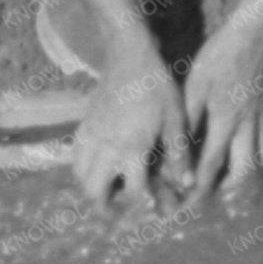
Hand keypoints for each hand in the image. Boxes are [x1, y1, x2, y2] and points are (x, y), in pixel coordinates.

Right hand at [70, 51, 184, 211]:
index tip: (154, 206)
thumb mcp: (175, 119)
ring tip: (109, 187)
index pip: (133, 190)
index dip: (145, 204)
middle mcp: (106, 146)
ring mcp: (91, 135)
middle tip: (120, 208)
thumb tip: (187, 183)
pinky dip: (83, 168)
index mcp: (132, 147)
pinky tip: (98, 164)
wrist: (129, 55)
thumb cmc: (157, 86)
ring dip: (92, 187)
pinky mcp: (84, 124)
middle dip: (106, 205)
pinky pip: (75, 156)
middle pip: (94, 191)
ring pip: (80, 176)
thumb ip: (180, 153)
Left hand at [183, 23, 262, 206]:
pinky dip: (258, 156)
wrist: (252, 33)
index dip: (198, 188)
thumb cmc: (219, 57)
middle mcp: (246, 126)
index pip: (212, 165)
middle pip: (243, 171)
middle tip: (210, 199)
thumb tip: (178, 151)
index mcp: (226, 122)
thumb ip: (188, 121)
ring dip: (244, 177)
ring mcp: (259, 118)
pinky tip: (249, 159)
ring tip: (228, 188)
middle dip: (227, 191)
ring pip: (258, 159)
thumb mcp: (195, 85)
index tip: (186, 204)